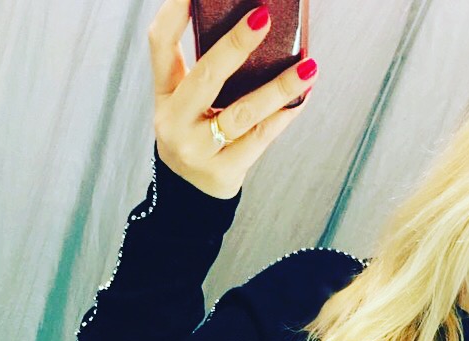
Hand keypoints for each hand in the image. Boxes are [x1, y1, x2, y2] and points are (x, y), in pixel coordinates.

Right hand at [147, 0, 317, 198]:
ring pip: (241, 114)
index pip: (160, 45)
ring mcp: (198, 150)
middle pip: (205, 77)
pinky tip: (303, 98)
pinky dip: (284, 116)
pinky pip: (260, 139)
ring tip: (308, 67)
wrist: (189, 195)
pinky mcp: (223, 171)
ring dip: (278, 88)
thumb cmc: (195, 136)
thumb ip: (203, 70)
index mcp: (164, 96)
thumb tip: (254, 25)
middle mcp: (175, 122)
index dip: (174, 13)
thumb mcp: (184, 104)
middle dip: (235, 46)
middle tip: (263, 16)